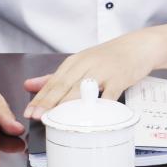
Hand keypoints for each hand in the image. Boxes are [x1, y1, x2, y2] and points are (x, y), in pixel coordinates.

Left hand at [22, 29, 160, 118]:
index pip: (53, 81)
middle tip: (36, 116)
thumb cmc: (108, 57)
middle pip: (64, 85)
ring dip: (69, 105)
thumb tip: (29, 85)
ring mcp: (103, 71)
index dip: (40, 97)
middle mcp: (87, 64)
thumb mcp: (80, 62)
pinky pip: (109, 94)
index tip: (29, 112)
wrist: (138, 46)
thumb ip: (55, 76)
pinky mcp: (120, 78)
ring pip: (83, 89)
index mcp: (75, 61)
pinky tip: (93, 118)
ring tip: (58, 119)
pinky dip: (101, 106)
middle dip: (49, 102)